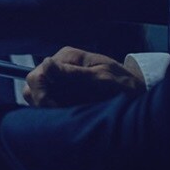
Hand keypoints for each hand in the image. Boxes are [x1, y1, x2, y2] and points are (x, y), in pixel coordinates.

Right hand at [23, 46, 144, 107]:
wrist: (137, 93)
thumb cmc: (123, 84)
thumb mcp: (102, 78)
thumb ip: (73, 73)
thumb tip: (46, 64)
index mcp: (67, 57)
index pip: (38, 74)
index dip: (42, 93)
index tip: (56, 107)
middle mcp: (60, 66)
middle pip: (32, 84)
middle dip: (42, 101)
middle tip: (61, 112)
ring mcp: (59, 79)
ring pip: (34, 95)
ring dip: (47, 106)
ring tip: (67, 112)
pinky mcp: (62, 92)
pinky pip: (45, 102)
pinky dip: (53, 110)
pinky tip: (69, 113)